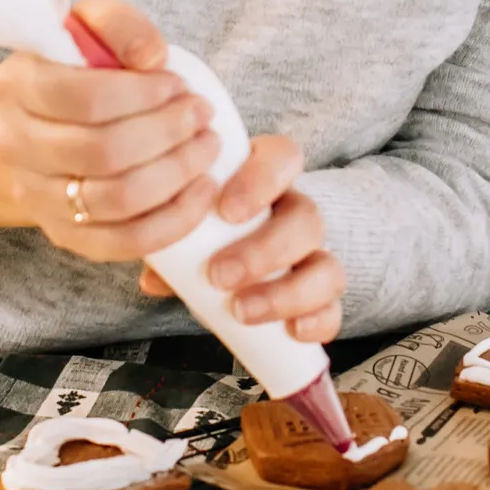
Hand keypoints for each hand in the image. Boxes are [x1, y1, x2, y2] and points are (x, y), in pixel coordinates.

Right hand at [0, 0, 221, 260]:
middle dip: (168, 134)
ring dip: (176, 174)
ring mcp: (34, 196)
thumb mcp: (92, 25)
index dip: (143, 94)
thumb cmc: (79, 68)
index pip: (84, 98)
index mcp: (14, 86)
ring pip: (115, 201)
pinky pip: (123, 243)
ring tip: (207, 147)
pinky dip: (172, 221)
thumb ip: (122, 26)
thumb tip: (152, 59)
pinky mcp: (63, 234)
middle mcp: (13, 145)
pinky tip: (200, 192)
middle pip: (102, 152)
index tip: (180, 84)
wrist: (44, 120)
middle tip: (203, 115)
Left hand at [137, 135, 343, 344]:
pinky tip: (293, 332)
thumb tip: (156, 277)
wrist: (216, 272)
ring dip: (286, 293)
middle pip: (307, 218)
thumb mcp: (181, 234)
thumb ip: (170, 247)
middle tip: (219, 275)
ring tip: (241, 311)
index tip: (226, 211)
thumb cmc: (200, 239)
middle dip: (264, 250)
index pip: (282, 158)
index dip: (262, 180)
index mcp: (263, 181)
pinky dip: (318, 322)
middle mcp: (295, 214)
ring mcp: (313, 258)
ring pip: (327, 267)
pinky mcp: (320, 299)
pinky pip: (334, 310)